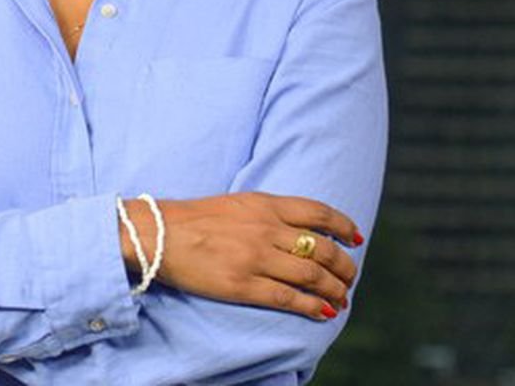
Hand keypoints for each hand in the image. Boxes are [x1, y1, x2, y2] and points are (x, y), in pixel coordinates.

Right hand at [122, 192, 362, 321]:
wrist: (158, 234)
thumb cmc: (195, 218)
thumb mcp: (239, 203)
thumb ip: (269, 213)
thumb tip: (300, 228)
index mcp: (266, 205)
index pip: (319, 213)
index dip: (343, 227)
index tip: (355, 239)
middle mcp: (266, 229)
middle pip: (322, 248)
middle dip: (344, 266)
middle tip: (350, 278)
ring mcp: (256, 258)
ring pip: (311, 275)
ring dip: (334, 289)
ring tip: (341, 299)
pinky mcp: (242, 285)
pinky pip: (288, 297)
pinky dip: (311, 306)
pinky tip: (323, 312)